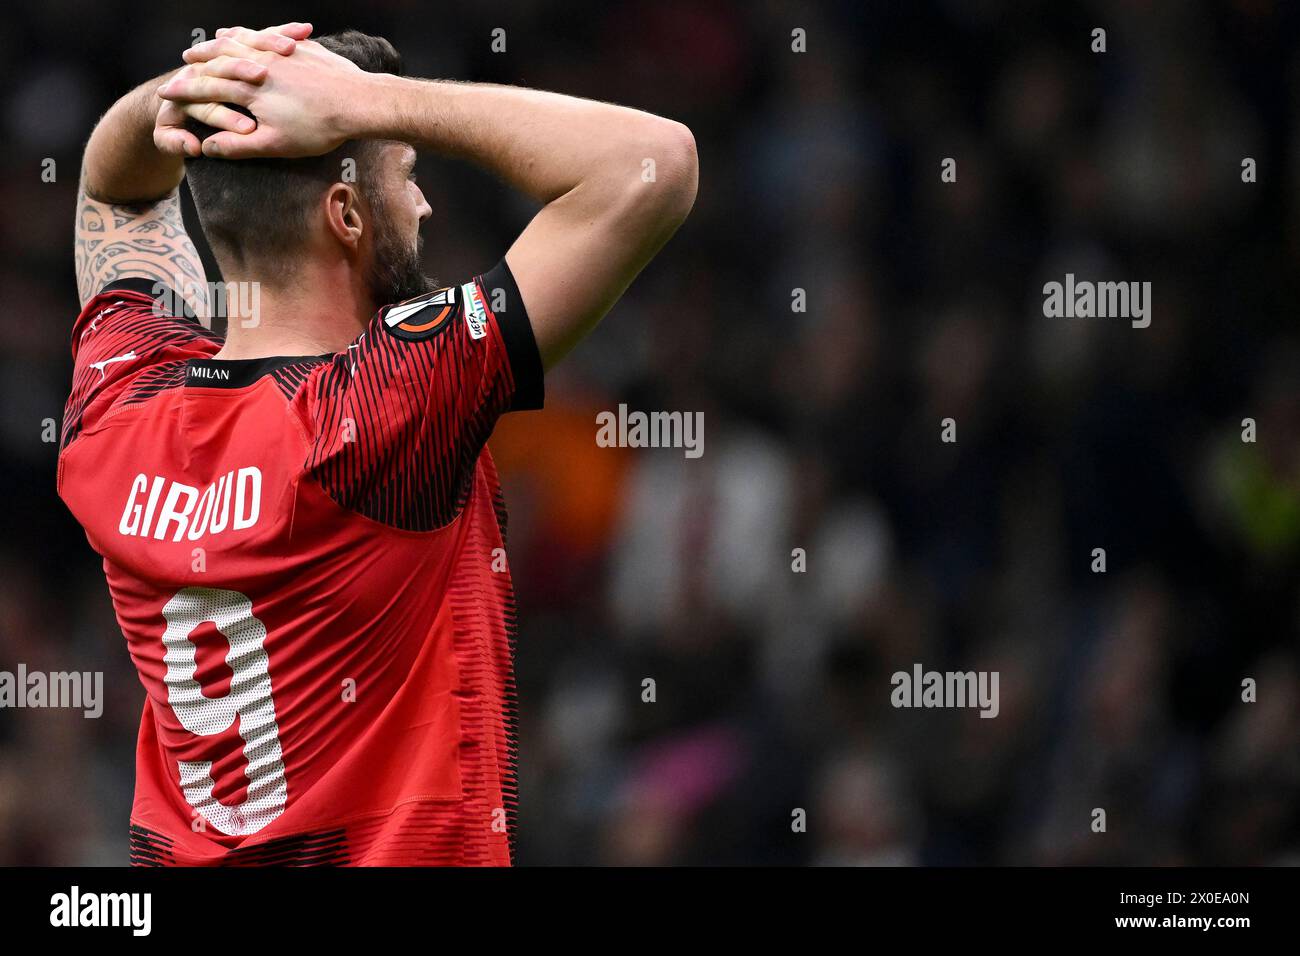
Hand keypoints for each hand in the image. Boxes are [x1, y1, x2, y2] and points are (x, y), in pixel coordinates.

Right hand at [159, 28, 371, 159]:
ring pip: (245, 41)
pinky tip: (252, 35)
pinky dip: (255, 34)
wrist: (359, 103)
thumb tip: (208, 148)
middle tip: (184, 60)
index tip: (166, 93)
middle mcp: (262, 64)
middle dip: (200, 60)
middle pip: (222, 57)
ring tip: (212, 41)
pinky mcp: (303, 48)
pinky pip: (270, 36)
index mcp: (250, 88)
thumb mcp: (275, 145)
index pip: (208, 87)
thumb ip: (238, 145)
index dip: (185, 91)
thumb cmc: (318, 128)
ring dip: (224, 42)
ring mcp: (281, 53)